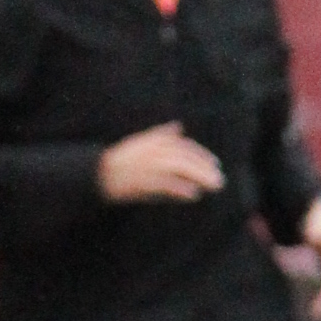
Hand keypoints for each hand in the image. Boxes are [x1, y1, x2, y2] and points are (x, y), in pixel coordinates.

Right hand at [97, 123, 224, 203]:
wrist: (100, 172)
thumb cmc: (124, 159)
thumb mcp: (142, 141)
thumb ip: (161, 134)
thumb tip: (178, 126)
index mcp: (154, 142)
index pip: (185, 147)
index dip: (202, 155)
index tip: (216, 164)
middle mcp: (153, 151)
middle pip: (185, 158)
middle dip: (205, 168)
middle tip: (220, 180)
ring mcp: (148, 166)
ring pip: (179, 169)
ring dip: (199, 177)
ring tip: (214, 187)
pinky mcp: (143, 181)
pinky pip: (166, 184)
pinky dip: (180, 189)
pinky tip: (194, 195)